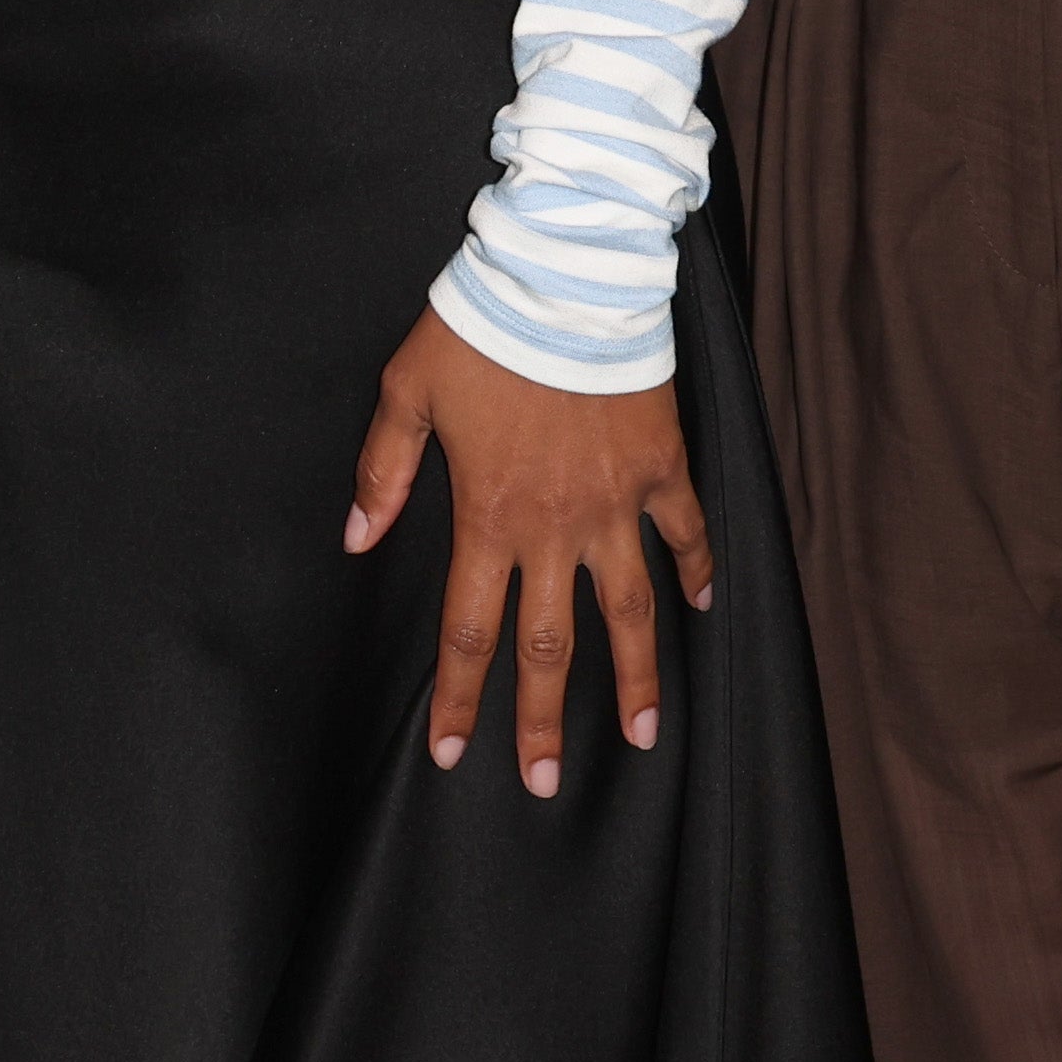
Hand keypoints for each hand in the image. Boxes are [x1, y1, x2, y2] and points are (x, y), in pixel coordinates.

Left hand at [343, 307, 713, 799]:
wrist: (563, 278)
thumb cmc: (479, 329)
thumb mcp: (407, 391)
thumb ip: (383, 472)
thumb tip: (358, 541)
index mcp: (488, 516)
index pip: (470, 630)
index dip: (460, 696)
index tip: (454, 751)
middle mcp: (554, 526)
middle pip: (550, 645)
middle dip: (544, 720)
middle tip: (544, 783)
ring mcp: (615, 503)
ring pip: (628, 610)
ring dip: (637, 679)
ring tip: (646, 736)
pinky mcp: (661, 468)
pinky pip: (685, 532)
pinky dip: (697, 571)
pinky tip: (703, 609)